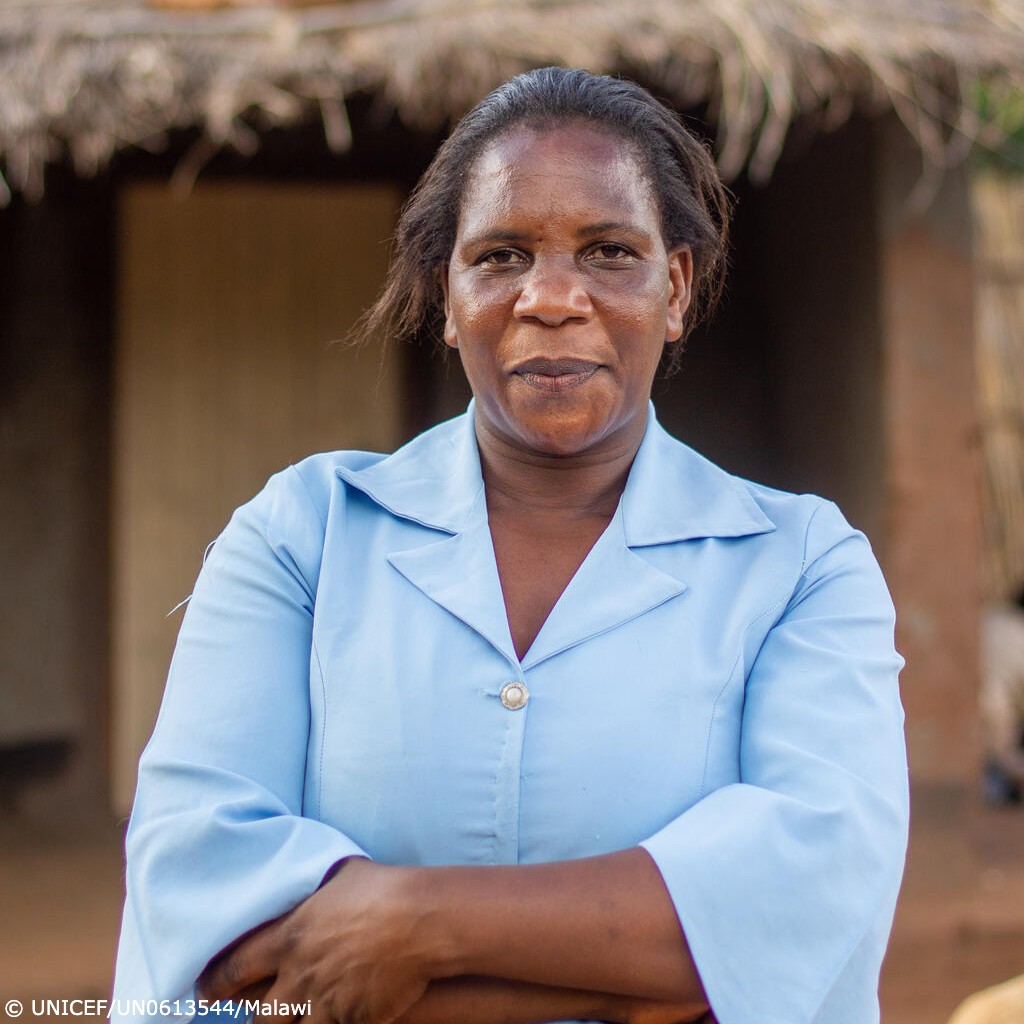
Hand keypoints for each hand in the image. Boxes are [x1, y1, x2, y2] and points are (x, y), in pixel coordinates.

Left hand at [198, 858, 440, 1023]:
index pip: (234, 967)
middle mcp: (298, 975)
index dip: (215, 983)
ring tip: (303, 1014)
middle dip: (258, 1016)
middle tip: (258, 1012)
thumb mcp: (338, 877)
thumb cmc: (382, 889)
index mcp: (289, 936)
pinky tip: (341, 1014)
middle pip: (260, 1015)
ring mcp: (324, 1003)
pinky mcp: (350, 1021)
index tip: (204, 991)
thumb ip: (315, 891)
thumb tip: (308, 882)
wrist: (419, 921)